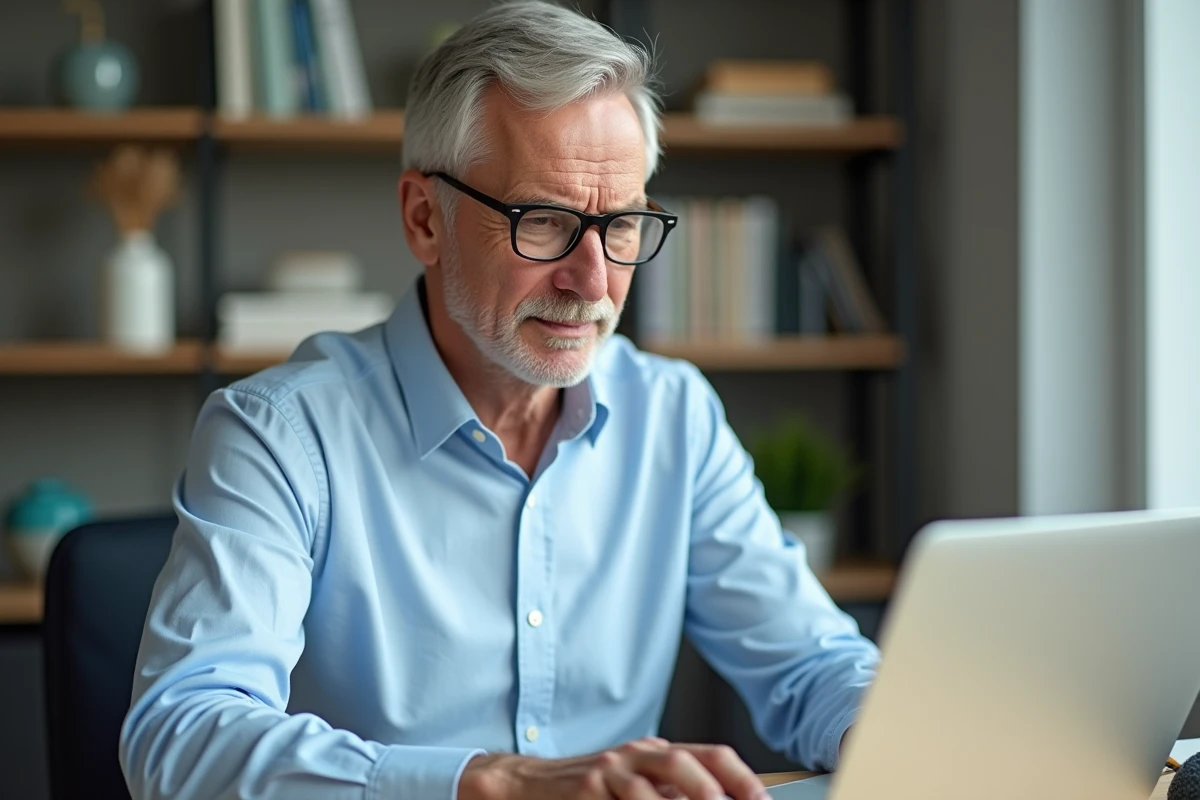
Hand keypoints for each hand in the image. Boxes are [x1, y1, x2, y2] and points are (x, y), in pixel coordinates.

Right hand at [458, 736, 768, 799]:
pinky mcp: (586, 788)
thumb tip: (723, 799)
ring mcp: (610, 770)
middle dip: (715, 792)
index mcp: (657, 751)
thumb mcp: (636, 781)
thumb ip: (672, 791)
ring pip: (652, 791)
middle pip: (685, 763)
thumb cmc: (591, 787)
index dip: (743, 780)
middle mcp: (637, 754)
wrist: (529, 783)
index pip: (712, 755)